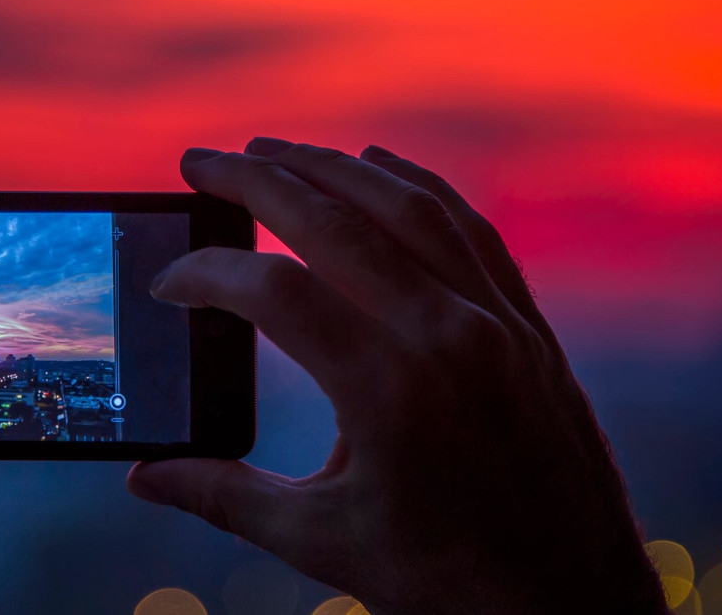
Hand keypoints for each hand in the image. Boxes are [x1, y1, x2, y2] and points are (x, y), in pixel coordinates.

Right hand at [128, 140, 666, 614]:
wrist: (576, 604)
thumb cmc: (448, 584)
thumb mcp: (325, 542)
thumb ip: (226, 497)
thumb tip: (145, 477)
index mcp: (389, 392)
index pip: (274, 294)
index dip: (207, 277)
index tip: (168, 283)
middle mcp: (447, 336)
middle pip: (335, 223)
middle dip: (255, 180)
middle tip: (199, 160)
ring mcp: (495, 322)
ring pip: (407, 206)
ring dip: (333, 166)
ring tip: (273, 150)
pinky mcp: (527, 325)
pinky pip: (470, 228)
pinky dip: (418, 186)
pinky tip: (379, 165)